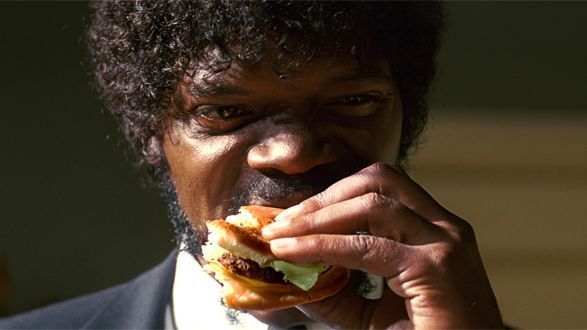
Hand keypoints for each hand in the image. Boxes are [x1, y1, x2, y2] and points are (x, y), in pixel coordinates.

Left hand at [262, 163, 502, 328]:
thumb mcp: (370, 313)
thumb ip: (334, 290)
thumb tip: (287, 272)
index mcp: (430, 228)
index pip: (376, 191)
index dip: (328, 198)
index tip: (287, 218)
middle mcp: (442, 226)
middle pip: (376, 181)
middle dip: (321, 198)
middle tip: (280, 223)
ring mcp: (444, 242)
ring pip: (371, 203)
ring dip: (318, 216)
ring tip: (281, 235)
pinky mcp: (437, 267)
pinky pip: (369, 246)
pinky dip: (325, 245)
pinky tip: (295, 252)